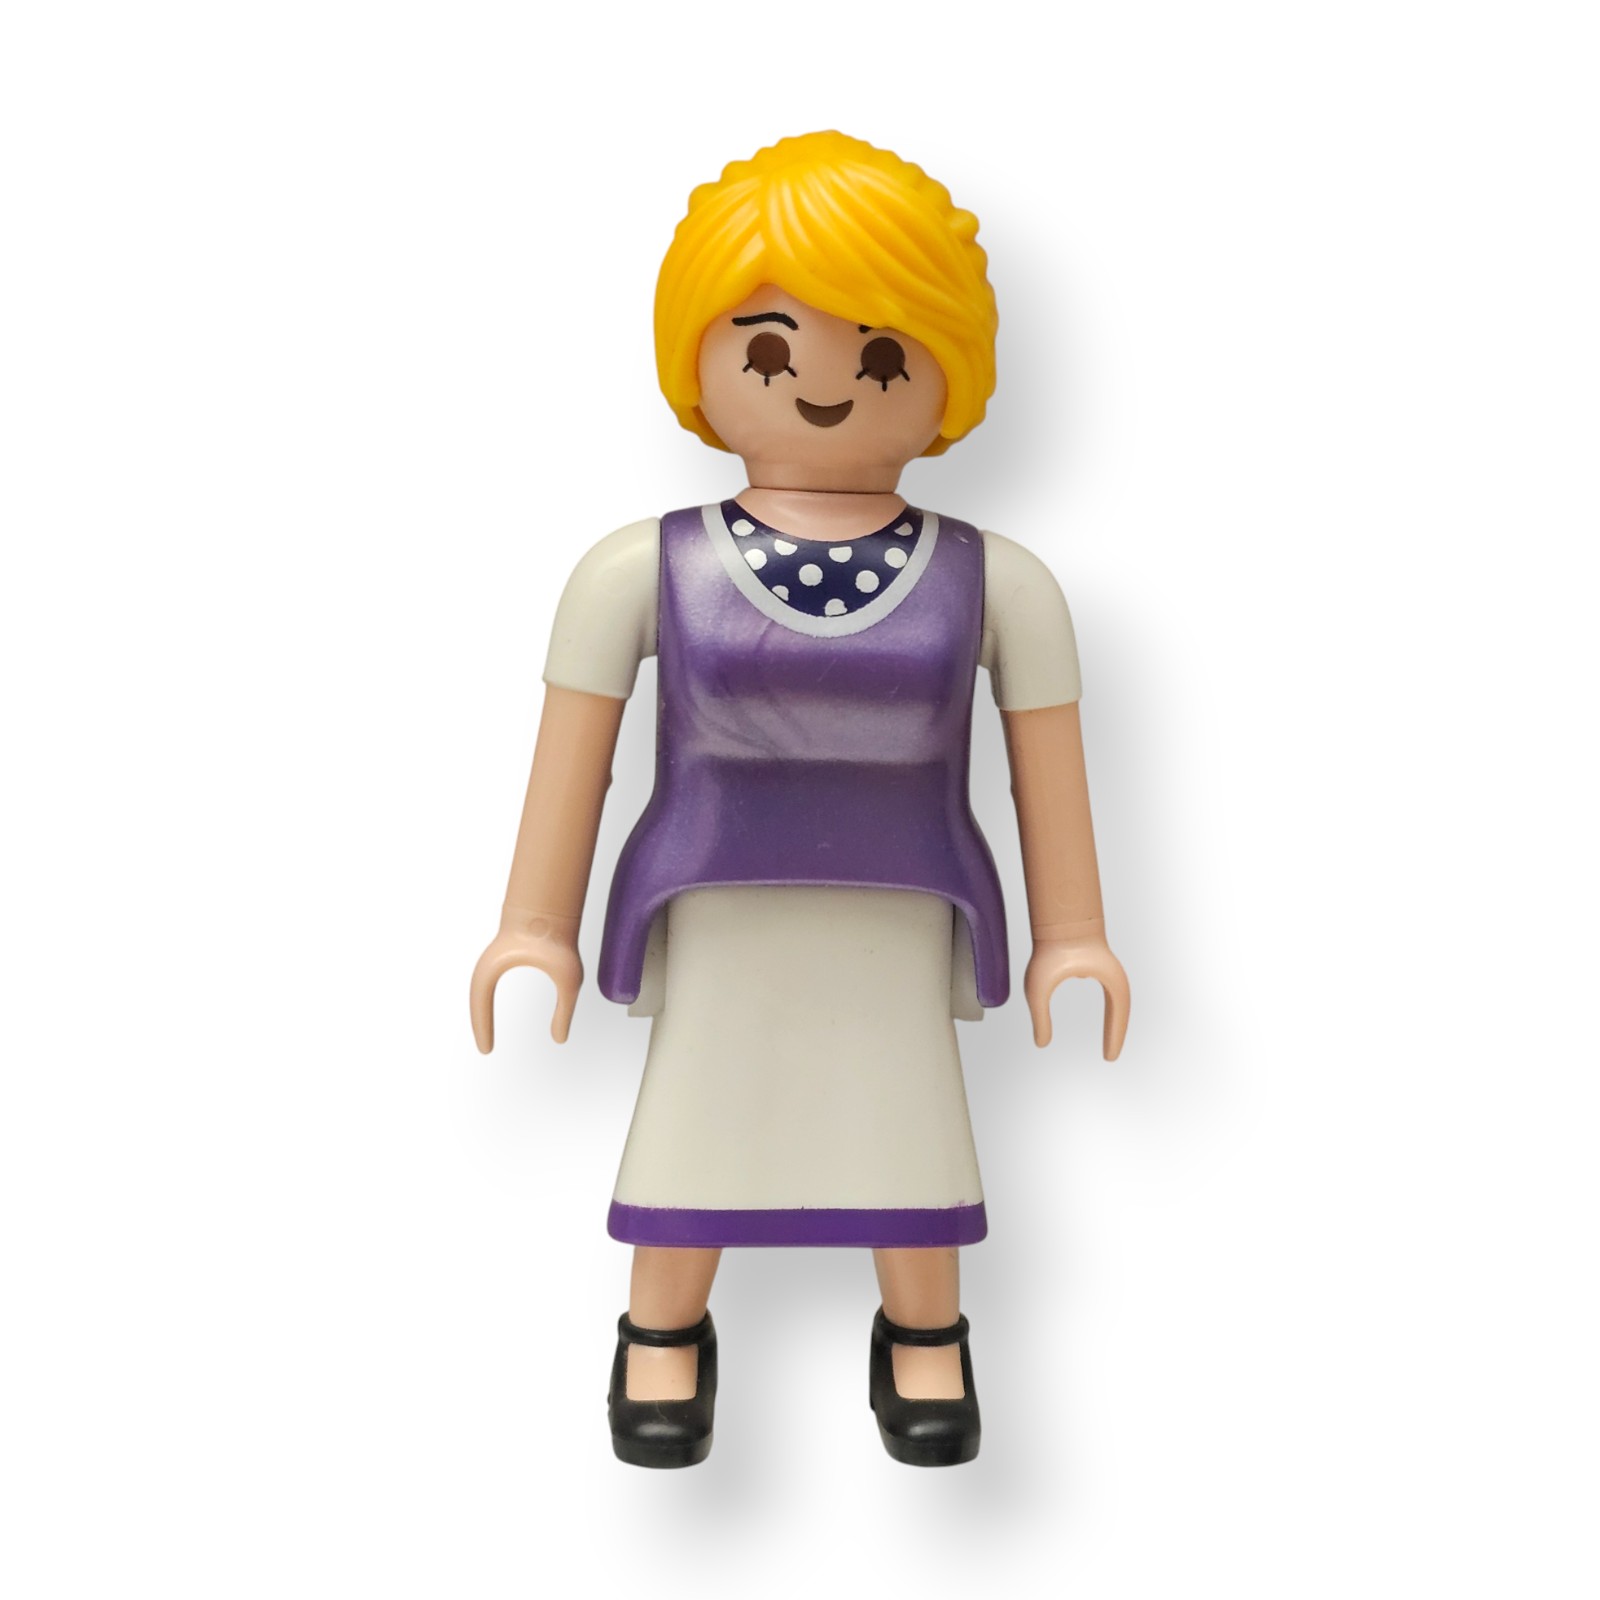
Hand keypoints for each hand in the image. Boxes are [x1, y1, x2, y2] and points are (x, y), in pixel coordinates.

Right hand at [470, 909, 582, 1051]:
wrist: (554, 908)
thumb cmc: (558, 939)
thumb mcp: (568, 980)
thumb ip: (565, 1011)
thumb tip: (560, 1039)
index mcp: (494, 967)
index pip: (479, 1001)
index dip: (482, 1027)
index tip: (487, 1050)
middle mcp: (489, 963)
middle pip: (477, 997)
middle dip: (480, 1023)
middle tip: (486, 1049)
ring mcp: (495, 958)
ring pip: (481, 990)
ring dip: (484, 1011)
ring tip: (488, 1035)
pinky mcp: (503, 955)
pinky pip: (491, 982)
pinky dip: (490, 999)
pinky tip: (497, 1008)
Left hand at [1023, 932, 1129, 1060]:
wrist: (1056, 918)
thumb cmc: (1049, 950)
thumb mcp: (1039, 989)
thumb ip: (1040, 1017)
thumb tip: (1041, 1043)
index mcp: (1110, 981)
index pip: (1119, 1015)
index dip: (1115, 1038)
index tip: (1109, 1058)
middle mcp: (1113, 976)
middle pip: (1121, 1010)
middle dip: (1115, 1033)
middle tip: (1109, 1056)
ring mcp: (1106, 968)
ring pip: (1115, 999)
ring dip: (1111, 1019)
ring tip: (1108, 1042)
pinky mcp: (1097, 963)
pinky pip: (1105, 989)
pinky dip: (1102, 1004)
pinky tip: (1098, 1013)